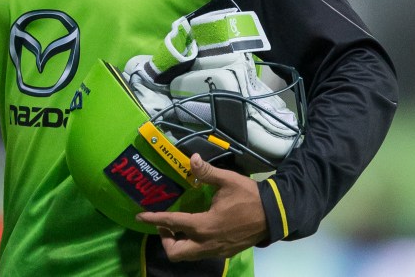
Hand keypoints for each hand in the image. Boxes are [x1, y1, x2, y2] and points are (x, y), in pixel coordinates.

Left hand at [136, 154, 268, 260]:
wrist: (274, 216)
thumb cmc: (249, 198)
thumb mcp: (228, 181)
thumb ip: (207, 172)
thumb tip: (192, 159)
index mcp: (204, 225)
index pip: (172, 223)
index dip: (153, 219)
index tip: (140, 217)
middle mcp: (206, 243)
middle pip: (175, 252)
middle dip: (164, 239)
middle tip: (165, 223)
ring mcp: (216, 251)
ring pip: (188, 256)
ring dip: (178, 243)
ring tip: (178, 225)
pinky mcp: (224, 253)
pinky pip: (200, 255)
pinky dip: (191, 245)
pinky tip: (195, 230)